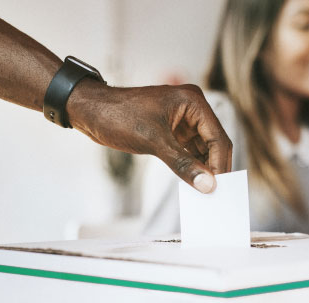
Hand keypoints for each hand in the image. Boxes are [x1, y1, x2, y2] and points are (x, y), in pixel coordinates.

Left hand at [68, 80, 231, 192]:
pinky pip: (189, 150)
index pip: (217, 137)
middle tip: (216, 194)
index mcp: (193, 102)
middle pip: (214, 143)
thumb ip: (183, 165)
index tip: (219, 189)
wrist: (89, 110)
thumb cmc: (118, 116)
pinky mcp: (173, 130)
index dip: (219, 164)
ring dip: (203, 168)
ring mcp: (183, 119)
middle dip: (214, 167)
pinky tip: (193, 182)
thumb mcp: (154, 142)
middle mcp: (192, 108)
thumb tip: (208, 185)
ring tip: (205, 192)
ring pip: (203, 148)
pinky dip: (191, 165)